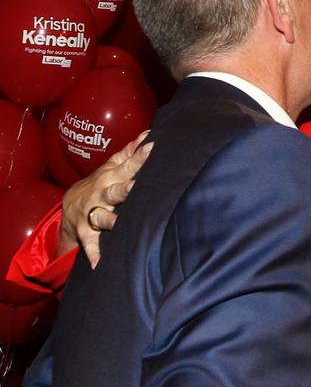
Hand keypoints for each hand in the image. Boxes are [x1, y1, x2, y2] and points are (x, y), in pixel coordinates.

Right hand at [57, 131, 153, 267]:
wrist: (69, 207)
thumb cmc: (99, 184)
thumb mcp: (110, 168)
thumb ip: (128, 154)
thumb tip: (146, 136)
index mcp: (110, 178)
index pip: (127, 166)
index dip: (139, 158)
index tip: (152, 148)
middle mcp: (101, 195)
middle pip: (114, 191)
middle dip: (124, 189)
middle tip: (136, 187)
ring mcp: (92, 214)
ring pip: (103, 217)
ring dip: (110, 220)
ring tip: (118, 223)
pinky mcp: (86, 232)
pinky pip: (90, 244)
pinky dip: (94, 254)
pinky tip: (100, 263)